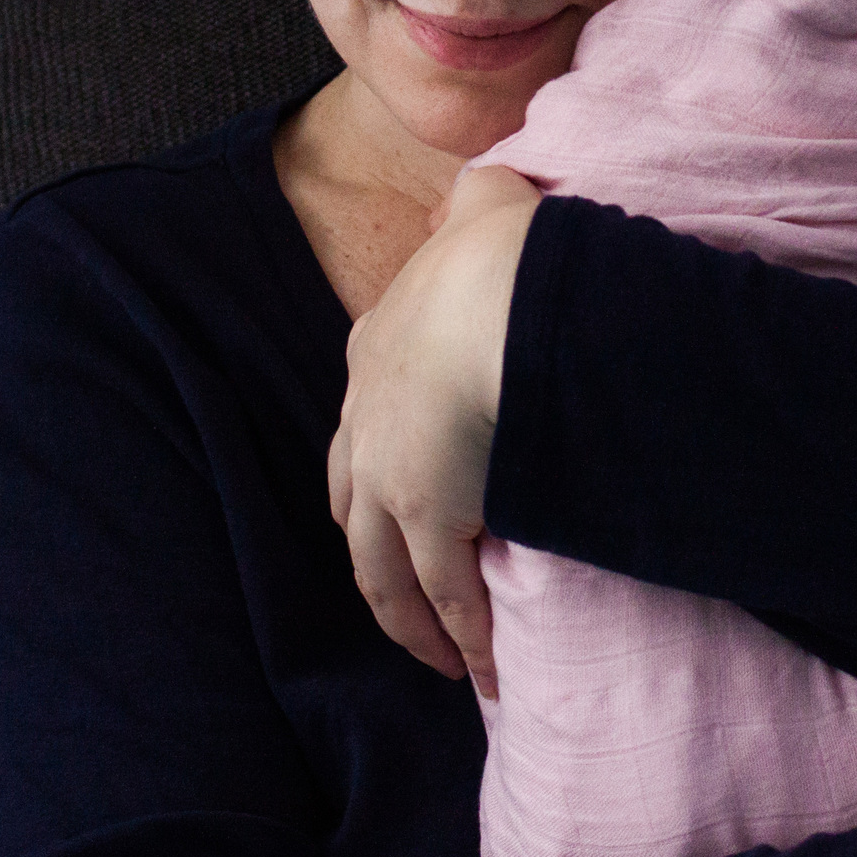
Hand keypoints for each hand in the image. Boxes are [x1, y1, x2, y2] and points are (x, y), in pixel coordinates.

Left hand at [329, 163, 541, 696]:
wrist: (501, 298)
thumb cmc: (502, 252)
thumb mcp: (487, 206)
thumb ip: (483, 200)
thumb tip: (493, 186)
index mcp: (375, 352)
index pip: (362, 431)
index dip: (381, 475)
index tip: (411, 511)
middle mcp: (366, 422)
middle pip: (354, 512)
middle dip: (380, 562)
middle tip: (414, 606)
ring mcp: (389, 475)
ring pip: (384, 569)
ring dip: (414, 621)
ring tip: (449, 661)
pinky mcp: (424, 517)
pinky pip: (442, 595)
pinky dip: (461, 636)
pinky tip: (484, 670)